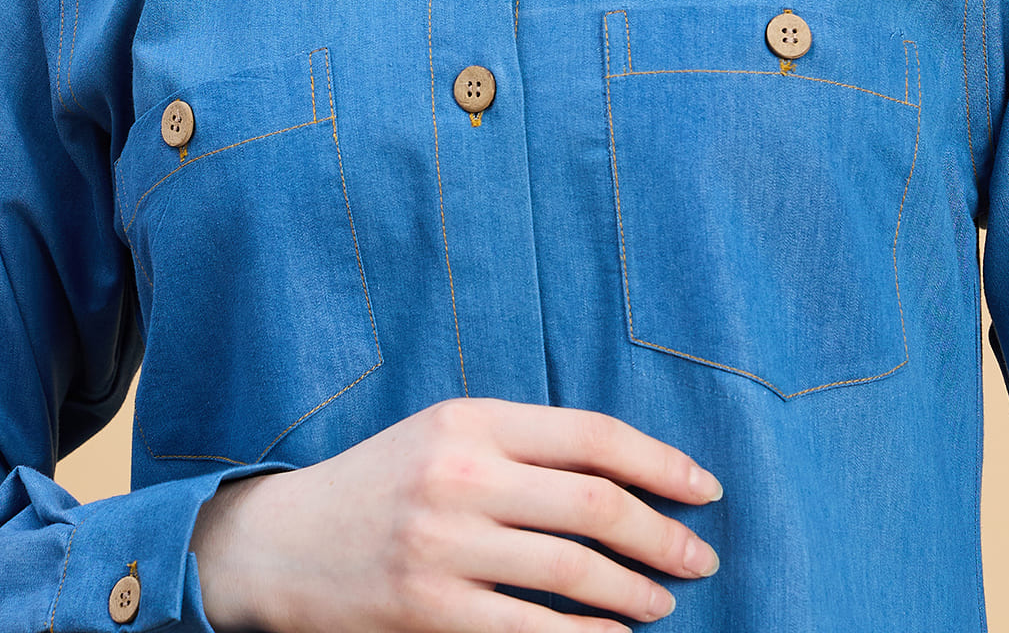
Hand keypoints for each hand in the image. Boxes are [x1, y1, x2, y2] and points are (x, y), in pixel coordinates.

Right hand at [191, 395, 722, 632]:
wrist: (282, 542)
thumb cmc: (382, 481)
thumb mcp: (447, 435)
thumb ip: (525, 443)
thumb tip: (626, 473)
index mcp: (471, 419)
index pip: (592, 435)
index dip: (660, 463)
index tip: (705, 489)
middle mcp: (461, 475)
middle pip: (594, 503)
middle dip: (663, 536)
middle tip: (702, 558)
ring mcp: (444, 545)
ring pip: (573, 570)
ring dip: (634, 592)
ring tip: (662, 601)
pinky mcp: (429, 610)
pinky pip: (532, 631)